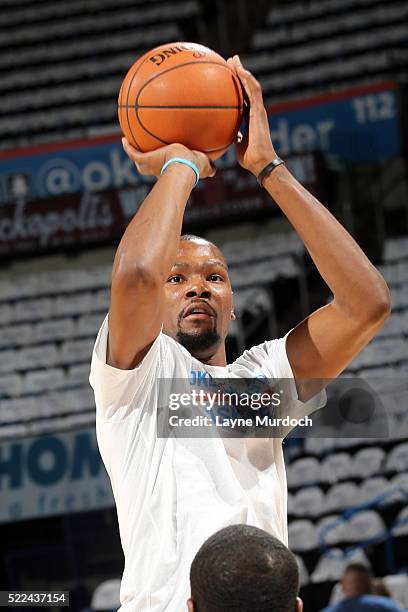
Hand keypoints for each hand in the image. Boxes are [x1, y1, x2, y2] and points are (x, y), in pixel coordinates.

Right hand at [121, 139, 215, 179]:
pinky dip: (127, 147)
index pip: (165, 171)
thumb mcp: (204, 166)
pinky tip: (124, 139)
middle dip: (147, 162)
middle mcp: (158, 171)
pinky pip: (132, 153)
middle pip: (148, 168)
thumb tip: (215, 170)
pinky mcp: (144, 160)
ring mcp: (150, 167)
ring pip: (138, 160)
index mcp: (171, 172)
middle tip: (145, 154)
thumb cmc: (194, 168)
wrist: (183, 166)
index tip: (165, 162)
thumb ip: (209, 167)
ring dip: (133, 153)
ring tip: (129, 143)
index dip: (164, 168)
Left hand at [227, 55, 276, 175]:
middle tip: (230, 60)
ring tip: (234, 59)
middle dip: (239, 72)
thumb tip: (222, 135)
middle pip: (247, 86)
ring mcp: (258, 110)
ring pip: (251, 85)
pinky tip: (240, 70)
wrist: (260, 162)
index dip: (237, 85)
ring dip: (242, 71)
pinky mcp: (259, 111)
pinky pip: (254, 91)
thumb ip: (233, 136)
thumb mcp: (237, 144)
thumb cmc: (249, 158)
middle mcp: (255, 110)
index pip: (243, 96)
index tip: (227, 75)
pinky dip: (248, 79)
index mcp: (250, 117)